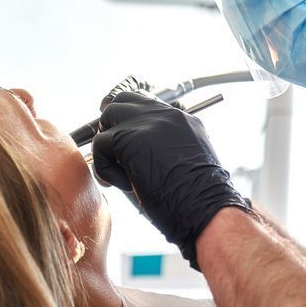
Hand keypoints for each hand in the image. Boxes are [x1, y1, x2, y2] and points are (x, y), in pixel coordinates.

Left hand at [92, 91, 252, 268]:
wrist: (204, 206)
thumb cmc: (198, 199)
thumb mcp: (188, 165)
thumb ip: (167, 151)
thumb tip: (138, 158)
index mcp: (183, 120)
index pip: (148, 105)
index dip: (131, 122)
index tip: (126, 146)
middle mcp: (167, 115)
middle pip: (124, 100)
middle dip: (112, 124)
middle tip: (114, 153)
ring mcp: (148, 122)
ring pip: (110, 115)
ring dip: (107, 145)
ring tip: (118, 172)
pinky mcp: (130, 136)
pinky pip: (101, 144)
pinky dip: (105, 167)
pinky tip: (123, 184)